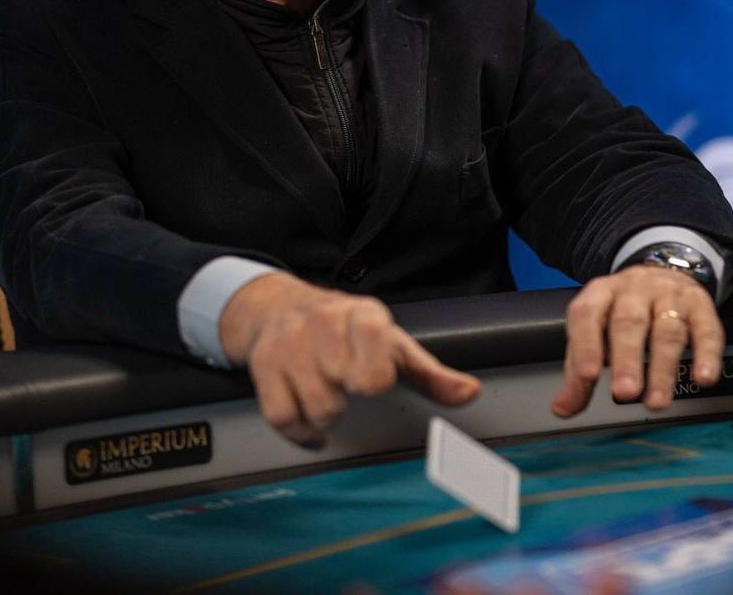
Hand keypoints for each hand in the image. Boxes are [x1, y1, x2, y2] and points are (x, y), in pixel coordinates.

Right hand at [219, 272, 480, 447]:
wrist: (280, 305)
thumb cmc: (348, 330)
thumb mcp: (393, 344)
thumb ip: (432, 375)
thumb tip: (469, 393)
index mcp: (365, 317)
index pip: (374, 362)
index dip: (376, 379)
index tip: (375, 379)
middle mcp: (324, 324)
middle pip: (342, 395)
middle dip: (347, 399)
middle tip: (346, 385)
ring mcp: (290, 343)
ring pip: (315, 408)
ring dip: (325, 415)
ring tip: (328, 395)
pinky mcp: (263, 362)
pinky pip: (282, 417)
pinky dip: (298, 428)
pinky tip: (307, 416)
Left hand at [552, 265, 723, 416]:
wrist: (664, 272)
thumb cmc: (623, 311)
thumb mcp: (596, 331)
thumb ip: (579, 370)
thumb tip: (562, 409)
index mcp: (600, 293)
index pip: (587, 314)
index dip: (586, 345)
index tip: (587, 376)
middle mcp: (634, 290)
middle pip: (629, 322)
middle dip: (626, 359)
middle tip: (624, 393)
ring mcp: (669, 296)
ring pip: (667, 329)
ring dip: (662, 368)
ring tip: (656, 402)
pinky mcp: (700, 306)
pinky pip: (706, 329)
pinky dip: (706, 355)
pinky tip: (703, 378)